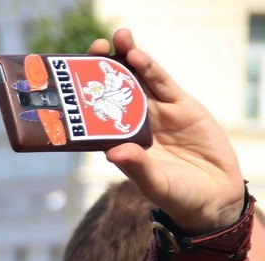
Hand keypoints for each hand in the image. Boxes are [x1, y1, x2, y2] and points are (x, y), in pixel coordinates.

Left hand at [91, 29, 244, 232]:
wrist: (213, 196)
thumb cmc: (177, 195)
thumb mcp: (155, 183)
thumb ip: (137, 167)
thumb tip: (114, 153)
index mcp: (119, 142)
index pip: (96, 114)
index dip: (84, 96)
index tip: (72, 80)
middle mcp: (135, 123)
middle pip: (115, 90)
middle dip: (104, 68)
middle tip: (93, 48)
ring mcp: (158, 113)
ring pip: (139, 80)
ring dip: (127, 58)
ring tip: (117, 38)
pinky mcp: (182, 106)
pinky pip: (163, 84)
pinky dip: (151, 68)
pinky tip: (137, 54)